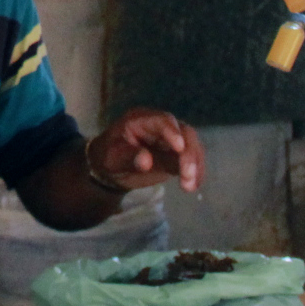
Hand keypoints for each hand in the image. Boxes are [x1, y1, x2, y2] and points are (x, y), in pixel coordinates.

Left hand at [90, 108, 205, 192]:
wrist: (111, 167)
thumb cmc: (108, 156)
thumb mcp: (112, 157)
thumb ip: (129, 157)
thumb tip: (146, 161)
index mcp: (142, 119)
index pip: (162, 120)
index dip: (172, 132)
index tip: (179, 147)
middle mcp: (161, 125)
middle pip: (184, 132)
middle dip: (189, 153)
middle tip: (187, 175)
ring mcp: (172, 139)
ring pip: (192, 145)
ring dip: (195, 164)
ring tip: (190, 186)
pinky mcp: (177, 154)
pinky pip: (192, 159)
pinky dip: (196, 171)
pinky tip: (193, 186)